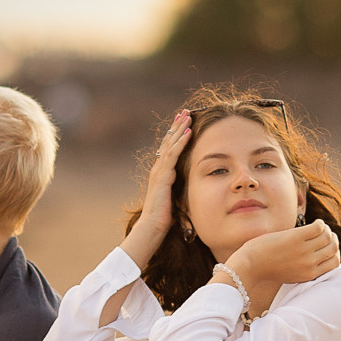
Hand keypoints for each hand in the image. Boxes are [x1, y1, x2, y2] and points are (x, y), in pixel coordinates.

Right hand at [122, 111, 190, 266]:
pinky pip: (173, 155)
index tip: (184, 123)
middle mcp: (158, 169)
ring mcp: (159, 171)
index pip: (168, 150)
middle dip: (177, 126)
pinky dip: (180, 142)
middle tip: (185, 111)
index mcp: (161, 174)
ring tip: (187, 115)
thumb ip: (178, 190)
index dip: (176, 135)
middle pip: (168, 142)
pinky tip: (188, 132)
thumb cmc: (162, 219)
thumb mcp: (173, 200)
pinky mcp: (163, 176)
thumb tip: (189, 188)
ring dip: (179, 129)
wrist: (151, 228)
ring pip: (170, 144)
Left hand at [224, 218, 339, 291]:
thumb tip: (316, 255)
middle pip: (333, 248)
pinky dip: (320, 223)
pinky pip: (318, 227)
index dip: (334, 252)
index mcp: (310, 275)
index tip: (328, 245)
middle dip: (332, 238)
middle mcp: (310, 264)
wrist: (250, 266)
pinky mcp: (296, 238)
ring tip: (319, 226)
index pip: (335, 263)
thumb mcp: (291, 274)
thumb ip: (305, 268)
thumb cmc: (268, 268)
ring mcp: (304, 251)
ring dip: (326, 229)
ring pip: (328, 236)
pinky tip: (315, 222)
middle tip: (325, 233)